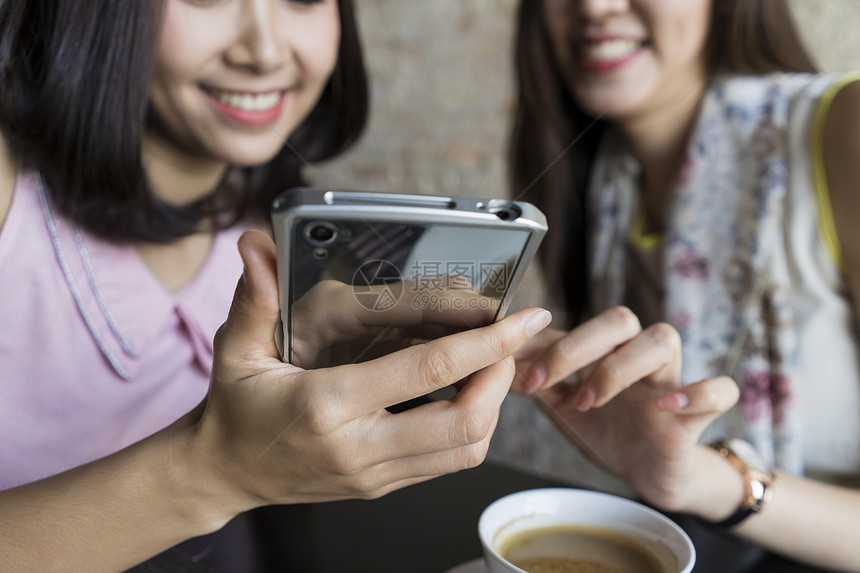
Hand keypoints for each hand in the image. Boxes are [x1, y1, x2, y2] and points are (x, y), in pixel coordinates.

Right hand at [181, 231, 550, 517]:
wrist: (224, 474)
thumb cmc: (233, 408)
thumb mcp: (236, 350)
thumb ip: (255, 297)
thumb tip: (256, 243)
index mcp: (327, 405)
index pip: (428, 373)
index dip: (485, 343)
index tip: (524, 318)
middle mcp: (359, 447)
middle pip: (465, 422)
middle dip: (502, 377)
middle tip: (508, 341)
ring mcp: (375, 474)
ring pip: (466, 450)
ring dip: (494, 406)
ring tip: (492, 365)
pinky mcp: (382, 485)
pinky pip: (448, 463)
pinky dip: (473, 426)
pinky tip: (467, 393)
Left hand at [512, 306, 739, 511]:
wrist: (649, 471)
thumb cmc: (606, 427)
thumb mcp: (562, 404)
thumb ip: (536, 380)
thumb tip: (492, 359)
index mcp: (607, 350)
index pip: (579, 323)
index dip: (547, 345)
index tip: (520, 376)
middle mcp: (638, 356)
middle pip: (621, 318)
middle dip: (579, 348)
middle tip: (550, 385)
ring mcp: (670, 380)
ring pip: (664, 338)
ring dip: (620, 367)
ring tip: (591, 401)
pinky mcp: (697, 415)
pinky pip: (720, 390)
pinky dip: (698, 392)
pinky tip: (667, 405)